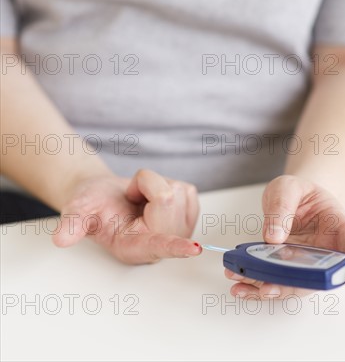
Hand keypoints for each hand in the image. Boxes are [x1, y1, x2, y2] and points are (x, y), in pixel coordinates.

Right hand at [53, 168, 201, 263]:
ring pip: (178, 191)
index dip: (174, 247)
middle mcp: (160, 242)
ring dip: (156, 185)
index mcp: (134, 247)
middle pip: (167, 198)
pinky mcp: (190, 215)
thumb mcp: (77, 211)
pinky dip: (168, 184)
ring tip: (140, 199)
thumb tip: (61, 238)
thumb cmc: (92, 205)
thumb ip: (72, 224)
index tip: (192, 250)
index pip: (157, 245)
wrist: (104, 196)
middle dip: (145, 186)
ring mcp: (179, 231)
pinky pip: (187, 189)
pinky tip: (154, 198)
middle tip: (130, 198)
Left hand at [225, 175, 344, 298]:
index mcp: (338, 225)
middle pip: (320, 276)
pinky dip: (255, 286)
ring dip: (267, 288)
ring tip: (241, 284)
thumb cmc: (298, 192)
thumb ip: (282, 207)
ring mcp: (306, 263)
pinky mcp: (287, 268)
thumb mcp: (288, 187)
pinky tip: (238, 285)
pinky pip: (275, 281)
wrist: (289, 197)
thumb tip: (273, 238)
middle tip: (269, 286)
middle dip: (295, 285)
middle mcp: (326, 251)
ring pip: (294, 285)